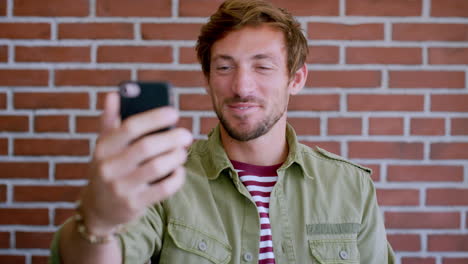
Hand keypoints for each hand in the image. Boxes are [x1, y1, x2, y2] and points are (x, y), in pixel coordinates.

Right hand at [80, 92, 191, 234]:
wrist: (97, 209)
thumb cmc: (108, 169)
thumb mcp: (103, 147)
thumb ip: (109, 121)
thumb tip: (114, 94)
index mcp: (103, 148)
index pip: (130, 127)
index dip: (154, 118)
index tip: (173, 113)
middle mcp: (109, 167)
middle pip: (147, 147)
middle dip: (172, 138)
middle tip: (186, 135)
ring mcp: (120, 188)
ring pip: (157, 167)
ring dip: (176, 157)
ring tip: (183, 152)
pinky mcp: (133, 205)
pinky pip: (163, 189)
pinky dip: (176, 177)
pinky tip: (179, 170)